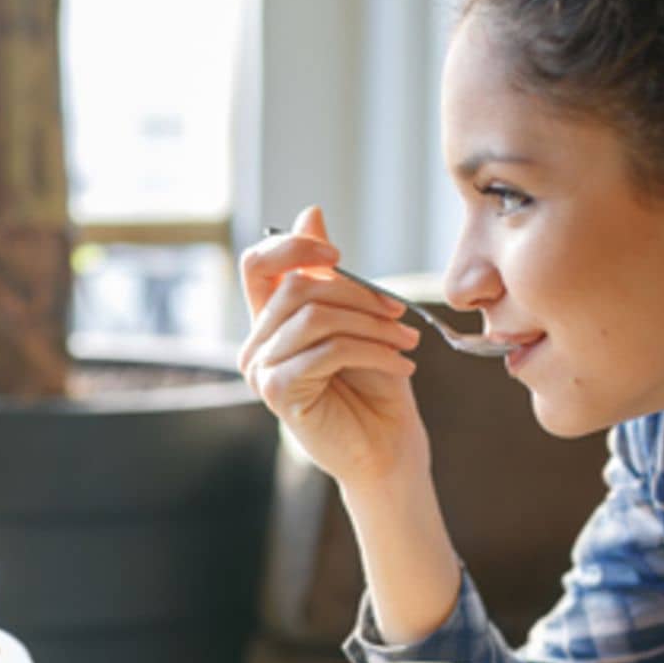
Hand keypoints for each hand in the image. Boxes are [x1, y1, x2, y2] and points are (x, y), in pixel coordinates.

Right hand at [237, 205, 428, 490]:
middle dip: (357, 294)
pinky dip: (372, 351)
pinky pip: (326, 350)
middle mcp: (257, 343)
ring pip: (314, 316)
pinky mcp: (278, 392)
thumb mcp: (359, 319)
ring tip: (406, 343)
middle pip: (297, 287)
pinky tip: (402, 366)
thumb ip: (331, 274)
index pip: (258, 263)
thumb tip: (311, 213)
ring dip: (371, 324)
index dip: (292, 247)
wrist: (387, 450)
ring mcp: (262, 369)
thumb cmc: (374, 386)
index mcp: (271, 321)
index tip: (337, 257)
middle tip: (400, 313)